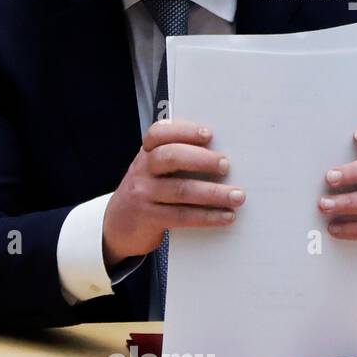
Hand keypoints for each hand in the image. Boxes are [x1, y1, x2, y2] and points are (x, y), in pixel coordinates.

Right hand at [102, 119, 245, 265]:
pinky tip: (226, 216)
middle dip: (202, 159)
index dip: (184, 130)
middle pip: (170, 157)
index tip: (209, 134)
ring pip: (181, 190)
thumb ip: (176, 159)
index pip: (158, 133)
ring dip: (214, 193)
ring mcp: (143, 194)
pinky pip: (182, 216)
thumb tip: (222, 155)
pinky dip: (207, 216)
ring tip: (238, 196)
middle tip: (226, 165)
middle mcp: (142, 170)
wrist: (118, 225)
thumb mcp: (152, 171)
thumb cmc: (147, 192)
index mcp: (146, 154)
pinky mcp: (148, 218)